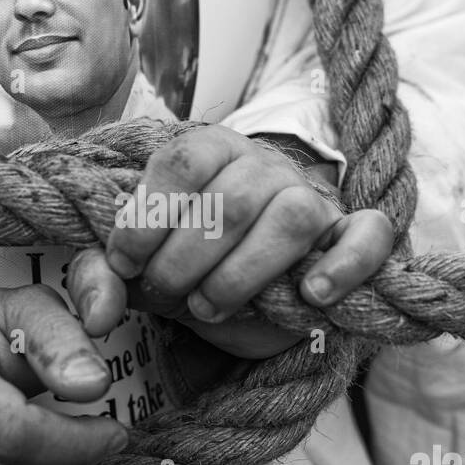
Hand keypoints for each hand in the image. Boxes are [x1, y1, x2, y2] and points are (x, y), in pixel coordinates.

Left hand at [76, 125, 393, 358]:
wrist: (252, 300)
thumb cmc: (191, 270)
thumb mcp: (140, 269)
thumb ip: (103, 276)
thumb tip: (96, 313)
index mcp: (212, 151)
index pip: (183, 161)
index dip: (148, 217)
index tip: (125, 265)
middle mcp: (266, 165)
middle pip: (231, 198)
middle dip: (184, 260)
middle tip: (166, 296)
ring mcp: (314, 199)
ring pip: (291, 217)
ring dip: (241, 274)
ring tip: (210, 307)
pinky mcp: (351, 239)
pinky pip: (369, 236)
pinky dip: (343, 265)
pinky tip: (310, 294)